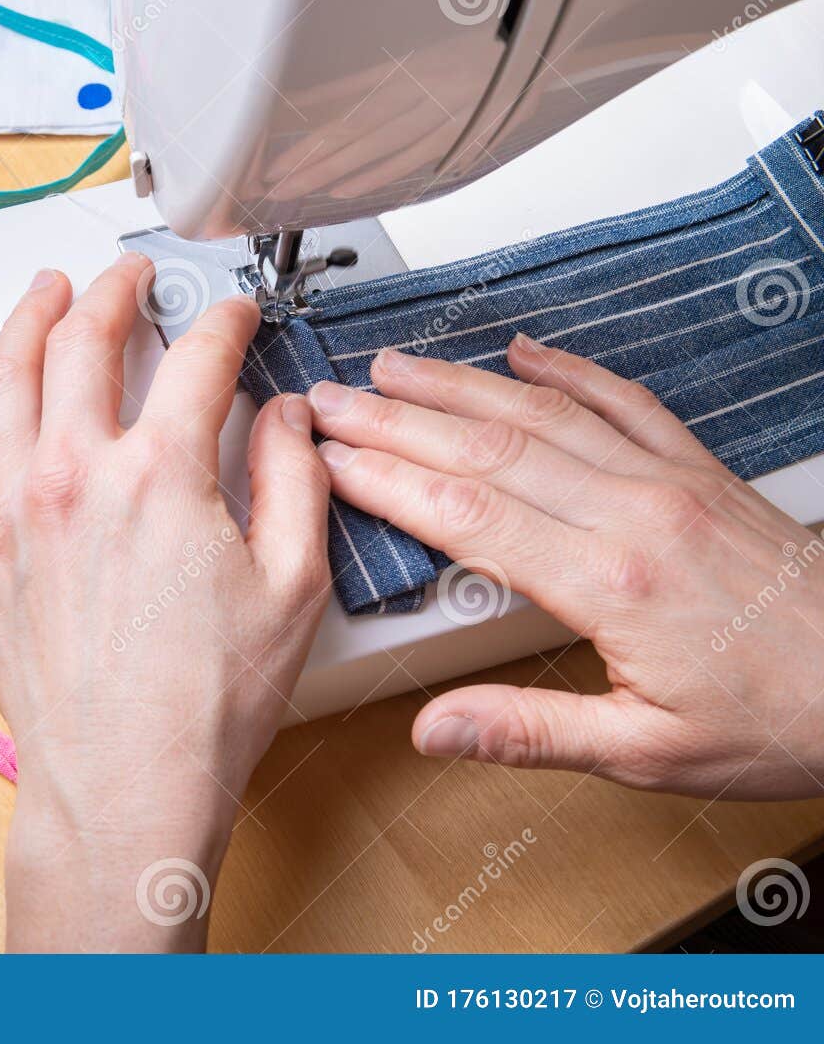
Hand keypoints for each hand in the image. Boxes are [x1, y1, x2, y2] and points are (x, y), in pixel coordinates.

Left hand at [0, 255, 330, 950]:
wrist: (123, 784)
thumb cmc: (205, 704)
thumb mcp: (295, 586)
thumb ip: (295, 479)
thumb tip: (287, 416)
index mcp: (160, 473)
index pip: (196, 356)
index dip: (223, 319)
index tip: (232, 313)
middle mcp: (74, 474)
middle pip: (84, 341)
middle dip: (115, 291)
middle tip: (130, 277)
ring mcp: (12, 508)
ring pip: (7, 377)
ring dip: (30, 320)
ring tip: (49, 293)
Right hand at [308, 334, 823, 800]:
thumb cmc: (776, 722)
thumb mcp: (647, 755)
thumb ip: (530, 731)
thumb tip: (434, 729)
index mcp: (613, 584)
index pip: (469, 515)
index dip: (388, 480)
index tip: (331, 459)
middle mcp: (637, 515)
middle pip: (490, 449)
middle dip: (398, 419)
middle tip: (332, 398)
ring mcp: (670, 482)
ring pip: (544, 414)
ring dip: (459, 384)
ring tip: (395, 364)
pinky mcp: (701, 472)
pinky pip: (626, 402)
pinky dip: (569, 371)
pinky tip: (524, 351)